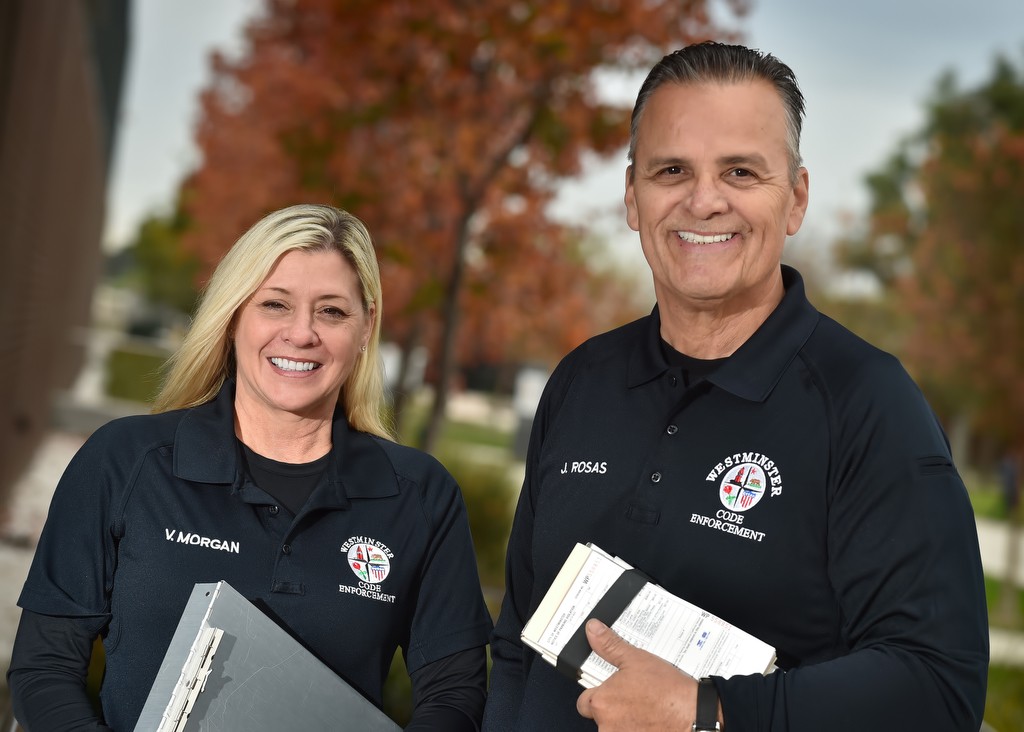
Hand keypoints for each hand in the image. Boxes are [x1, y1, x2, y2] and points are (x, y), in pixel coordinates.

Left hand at [575, 619, 698, 730]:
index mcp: (602, 702)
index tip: (611, 691)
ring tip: (645, 709)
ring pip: (615, 729)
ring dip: (625, 722)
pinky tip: (651, 722)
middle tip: (632, 699)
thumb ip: (609, 646)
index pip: (585, 701)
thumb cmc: (669, 691)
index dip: (598, 694)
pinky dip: (638, 729)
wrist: (696, 715)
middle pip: (600, 718)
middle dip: (612, 710)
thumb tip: (593, 631)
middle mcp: (607, 726)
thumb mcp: (636, 659)